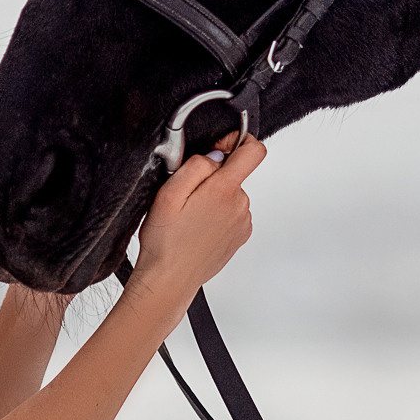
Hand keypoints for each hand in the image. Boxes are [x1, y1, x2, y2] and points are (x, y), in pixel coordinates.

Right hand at [133, 133, 264, 297]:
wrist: (170, 280)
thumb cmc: (165, 242)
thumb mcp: (169, 193)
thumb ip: (196, 165)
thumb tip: (215, 155)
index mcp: (224, 190)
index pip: (253, 150)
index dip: (237, 140)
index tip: (218, 147)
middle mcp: (240, 206)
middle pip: (234, 174)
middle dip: (211, 177)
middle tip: (185, 196)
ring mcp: (242, 223)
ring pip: (230, 195)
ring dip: (211, 198)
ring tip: (188, 217)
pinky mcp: (239, 236)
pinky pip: (230, 213)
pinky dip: (215, 215)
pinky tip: (196, 228)